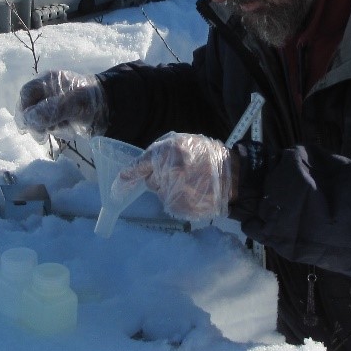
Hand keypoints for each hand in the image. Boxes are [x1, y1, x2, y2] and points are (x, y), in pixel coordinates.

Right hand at [17, 70, 108, 138]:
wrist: (109, 110)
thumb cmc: (91, 101)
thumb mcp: (73, 104)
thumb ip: (51, 110)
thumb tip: (29, 120)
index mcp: (48, 81)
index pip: (26, 93)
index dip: (24, 109)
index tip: (29, 125)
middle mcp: (46, 92)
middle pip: (28, 107)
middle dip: (33, 122)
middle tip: (42, 135)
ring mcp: (50, 104)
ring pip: (36, 118)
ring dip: (44, 127)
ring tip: (61, 127)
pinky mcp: (55, 116)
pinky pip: (46, 125)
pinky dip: (53, 129)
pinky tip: (65, 128)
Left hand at [113, 132, 231, 221]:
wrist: (232, 177)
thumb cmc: (207, 156)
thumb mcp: (184, 142)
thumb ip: (162, 152)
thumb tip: (144, 167)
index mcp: (167, 153)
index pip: (140, 165)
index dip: (128, 175)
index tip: (119, 183)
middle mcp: (167, 174)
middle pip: (151, 182)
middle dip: (160, 178)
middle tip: (180, 172)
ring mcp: (174, 193)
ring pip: (161, 194)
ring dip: (170, 189)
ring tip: (191, 182)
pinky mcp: (180, 208)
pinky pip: (172, 204)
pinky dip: (179, 200)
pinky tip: (194, 193)